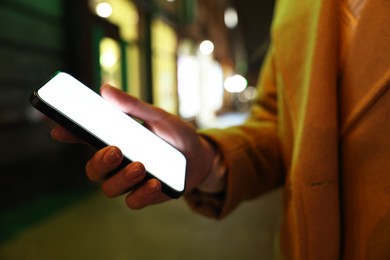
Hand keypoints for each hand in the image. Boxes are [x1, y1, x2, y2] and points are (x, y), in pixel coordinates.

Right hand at [52, 84, 215, 208]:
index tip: (59, 129)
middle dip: (98, 162)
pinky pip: (133, 202)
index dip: (69, 134)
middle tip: (115, 150)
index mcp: (116, 139)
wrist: (200, 157)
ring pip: (109, 188)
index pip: (85, 138)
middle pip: (93, 169)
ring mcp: (130, 180)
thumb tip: (105, 89)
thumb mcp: (158, 117)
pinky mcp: (144, 195)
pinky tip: (155, 182)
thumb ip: (134, 107)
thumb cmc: (176, 134)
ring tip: (141, 166)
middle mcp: (118, 162)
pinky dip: (142, 194)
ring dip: (121, 178)